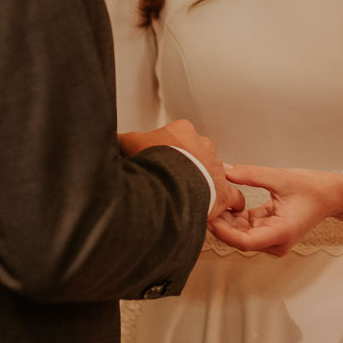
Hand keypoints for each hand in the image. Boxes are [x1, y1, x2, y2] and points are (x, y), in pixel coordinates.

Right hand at [119, 119, 245, 219]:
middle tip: (173, 182)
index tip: (160, 162)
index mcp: (182, 131)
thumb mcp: (130, 144)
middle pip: (196, 154)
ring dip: (204, 184)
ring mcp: (215, 167)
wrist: (170, 180)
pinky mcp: (224, 191)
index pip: (177, 138)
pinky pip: (232, 198)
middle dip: (187, 167)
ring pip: (213, 174)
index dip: (168, 151)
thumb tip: (111, 138)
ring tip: (191, 198)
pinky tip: (220, 211)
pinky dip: (227, 205)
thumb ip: (122, 140)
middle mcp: (203, 145)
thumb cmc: (153, 161)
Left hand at [208, 163, 340, 256]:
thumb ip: (251, 174)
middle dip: (221, 223)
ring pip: (242, 234)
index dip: (224, 232)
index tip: (209, 217)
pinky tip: (225, 202)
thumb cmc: (313, 188)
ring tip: (211, 200)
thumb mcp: (280, 177)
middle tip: (202, 204)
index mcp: (282, 233)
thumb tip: (224, 170)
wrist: (331, 195)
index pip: (246, 241)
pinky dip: (236, 216)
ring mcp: (273, 239)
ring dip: (227, 219)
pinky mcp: (270, 232)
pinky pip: (248, 227)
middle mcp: (276, 242)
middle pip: (240, 239)